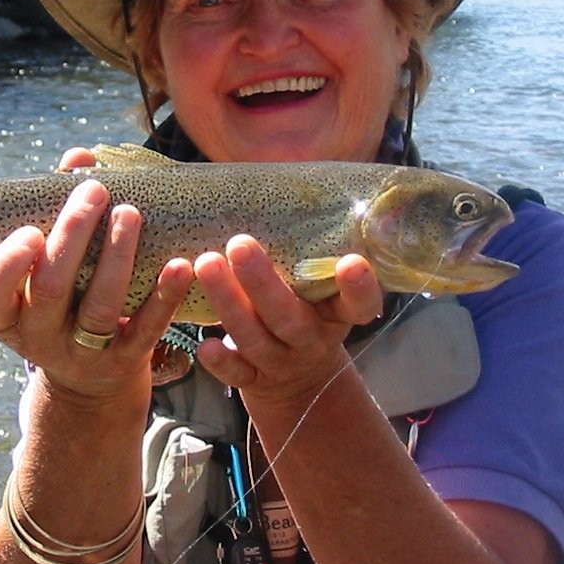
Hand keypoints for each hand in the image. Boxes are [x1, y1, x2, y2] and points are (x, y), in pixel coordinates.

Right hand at [0, 153, 192, 401]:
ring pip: (99, 307)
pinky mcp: (124, 363)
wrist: (89, 381)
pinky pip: (145, 330)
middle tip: (94, 191)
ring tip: (130, 213)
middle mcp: (39, 339)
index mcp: (6, 315)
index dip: (6, 267)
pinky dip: (164, 297)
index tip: (30, 231)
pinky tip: (179, 265)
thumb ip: (56, 209)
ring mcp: (82, 355)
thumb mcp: (45, 268)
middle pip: (51, 290)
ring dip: (117, 257)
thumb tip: (79, 157)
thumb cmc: (62, 302)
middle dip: (72, 237)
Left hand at [194, 235, 382, 407]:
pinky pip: (237, 375)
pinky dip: (221, 362)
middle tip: (239, 245)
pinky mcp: (255, 381)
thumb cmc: (305, 311)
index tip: (352, 262)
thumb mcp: (318, 290)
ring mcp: (282, 363)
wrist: (299, 381)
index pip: (358, 305)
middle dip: (263, 283)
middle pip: (290, 318)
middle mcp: (312, 340)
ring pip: (256, 339)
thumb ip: (307, 253)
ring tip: (206, 264)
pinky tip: (204, 343)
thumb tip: (281, 182)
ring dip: (230, 304)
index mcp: (337, 314)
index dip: (359, 288)